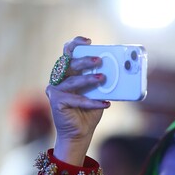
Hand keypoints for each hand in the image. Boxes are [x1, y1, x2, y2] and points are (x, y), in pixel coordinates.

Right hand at [45, 36, 109, 164]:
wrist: (80, 132)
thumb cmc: (88, 110)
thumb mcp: (98, 93)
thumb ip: (101, 82)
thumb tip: (118, 72)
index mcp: (68, 72)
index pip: (68, 53)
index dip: (75, 44)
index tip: (88, 41)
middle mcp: (59, 78)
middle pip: (69, 64)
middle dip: (84, 61)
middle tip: (99, 60)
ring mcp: (55, 89)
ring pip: (73, 81)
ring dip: (88, 80)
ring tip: (102, 78)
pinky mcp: (56, 101)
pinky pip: (76, 99)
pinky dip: (91, 102)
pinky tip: (104, 103)